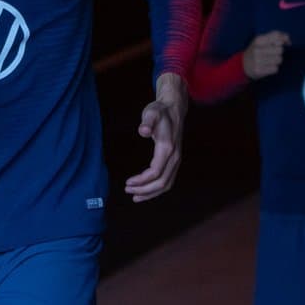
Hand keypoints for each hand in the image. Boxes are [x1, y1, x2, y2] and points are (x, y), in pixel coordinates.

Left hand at [124, 73, 187, 201]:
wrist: (174, 109)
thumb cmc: (160, 111)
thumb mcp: (151, 112)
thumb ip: (147, 122)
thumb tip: (143, 131)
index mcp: (168, 148)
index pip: (156, 172)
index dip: (142, 180)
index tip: (127, 182)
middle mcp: (175, 157)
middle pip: (162, 182)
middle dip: (144, 190)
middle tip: (127, 190)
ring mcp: (177, 160)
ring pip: (167, 184)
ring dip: (151, 193)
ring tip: (135, 196)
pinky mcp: (175, 161)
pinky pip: (168, 180)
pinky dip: (157, 189)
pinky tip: (146, 190)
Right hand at [243, 30, 290, 79]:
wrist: (242, 64)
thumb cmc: (256, 50)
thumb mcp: (262, 39)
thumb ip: (275, 36)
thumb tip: (288, 40)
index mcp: (258, 40)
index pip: (277, 36)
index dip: (284, 39)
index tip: (285, 43)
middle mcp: (257, 50)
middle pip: (280, 49)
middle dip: (279, 52)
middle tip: (272, 53)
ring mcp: (258, 61)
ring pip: (279, 59)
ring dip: (277, 60)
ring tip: (269, 60)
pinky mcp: (259, 71)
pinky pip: (275, 69)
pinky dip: (273, 68)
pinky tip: (267, 66)